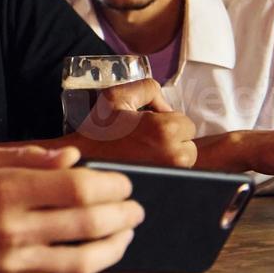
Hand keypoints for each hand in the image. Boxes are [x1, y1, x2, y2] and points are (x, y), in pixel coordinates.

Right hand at [0, 145, 142, 272]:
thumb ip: (34, 158)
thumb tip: (76, 160)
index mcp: (5, 189)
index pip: (77, 188)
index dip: (112, 187)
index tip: (125, 184)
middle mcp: (9, 227)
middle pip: (87, 224)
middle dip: (123, 216)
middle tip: (137, 209)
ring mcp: (9, 261)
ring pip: (81, 261)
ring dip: (114, 247)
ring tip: (126, 235)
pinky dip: (84, 262)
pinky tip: (95, 250)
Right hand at [73, 78, 196, 167]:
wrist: (84, 159)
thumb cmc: (99, 129)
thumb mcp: (117, 96)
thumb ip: (148, 87)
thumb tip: (165, 106)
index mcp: (165, 130)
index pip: (186, 122)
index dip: (166, 119)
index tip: (147, 123)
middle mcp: (175, 155)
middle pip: (189, 142)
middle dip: (172, 137)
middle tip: (145, 137)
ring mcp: (172, 173)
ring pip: (184, 159)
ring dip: (171, 153)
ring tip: (144, 150)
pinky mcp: (167, 185)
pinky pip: (176, 172)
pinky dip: (165, 166)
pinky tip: (145, 162)